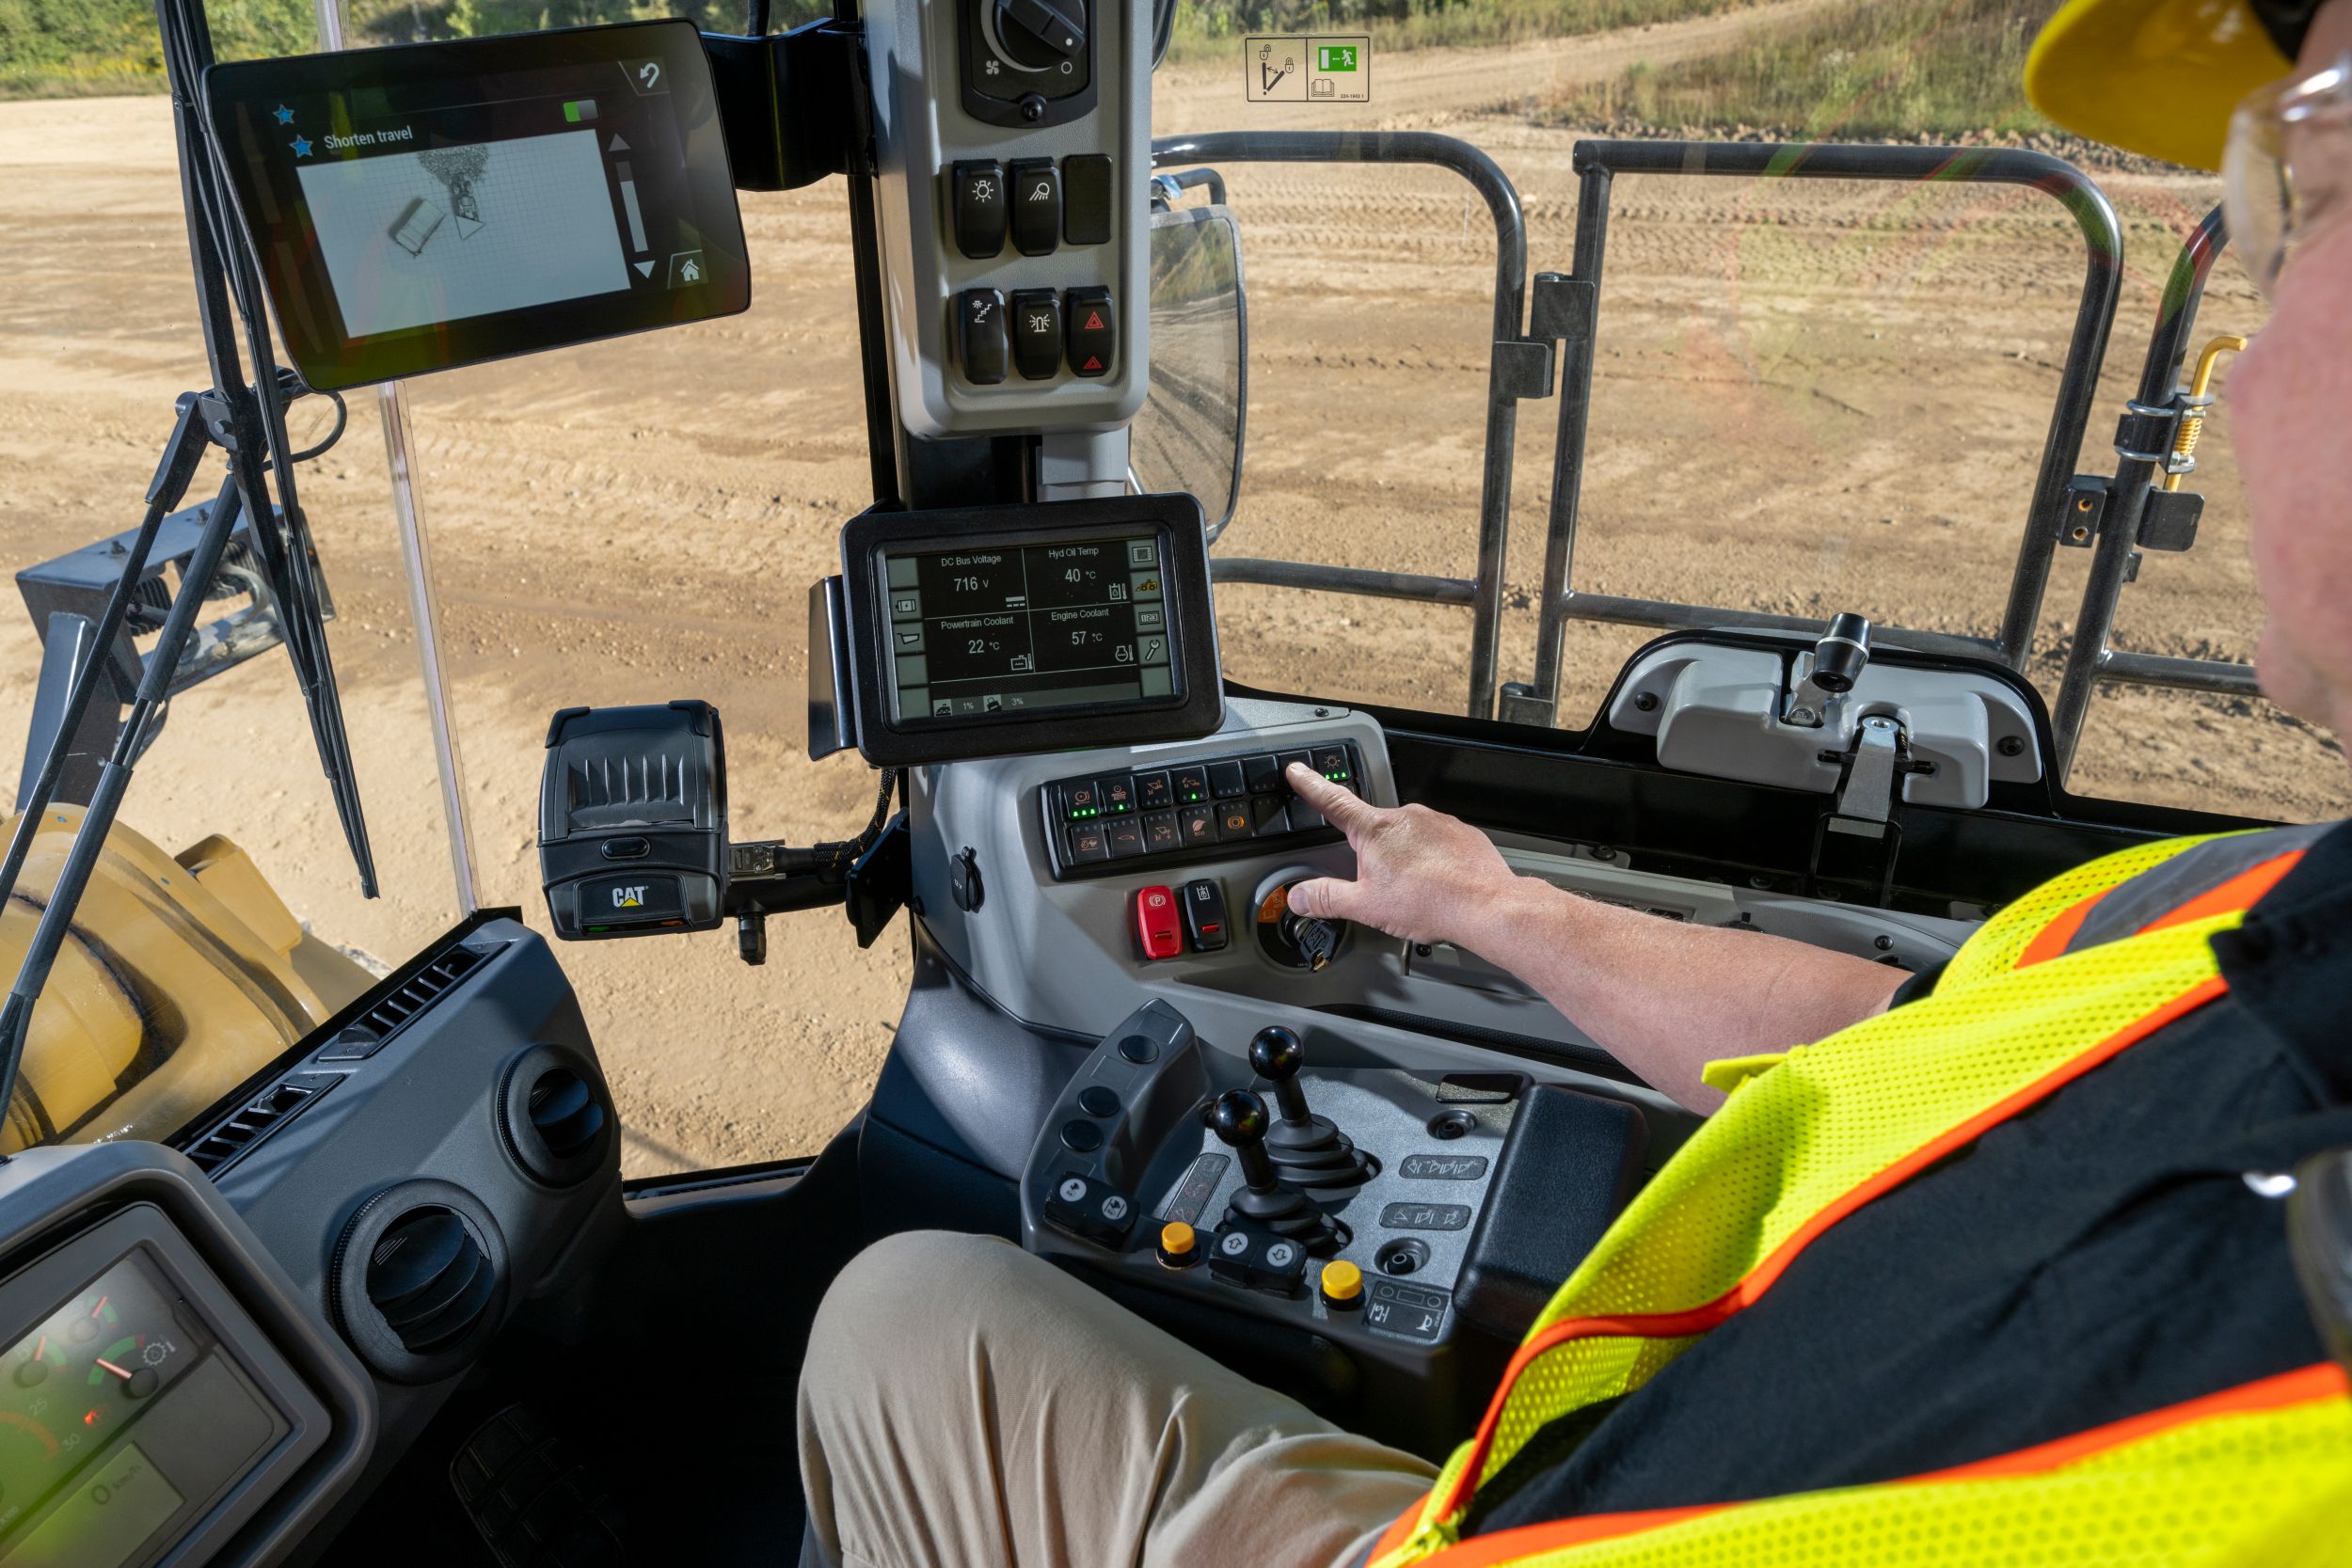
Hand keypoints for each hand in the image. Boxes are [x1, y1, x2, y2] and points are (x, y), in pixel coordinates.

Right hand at [1283, 764, 1519, 947]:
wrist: (1485, 905)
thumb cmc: (1431, 902)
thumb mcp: (1366, 906)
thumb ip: (1327, 899)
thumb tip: (1300, 896)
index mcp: (1375, 830)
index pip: (1332, 801)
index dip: (1311, 785)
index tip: (1299, 772)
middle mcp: (1405, 817)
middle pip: (1373, 829)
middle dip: (1373, 854)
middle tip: (1382, 885)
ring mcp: (1436, 821)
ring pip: (1408, 837)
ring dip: (1406, 859)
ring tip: (1415, 891)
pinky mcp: (1461, 833)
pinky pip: (1438, 842)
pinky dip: (1433, 860)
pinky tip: (1437, 884)